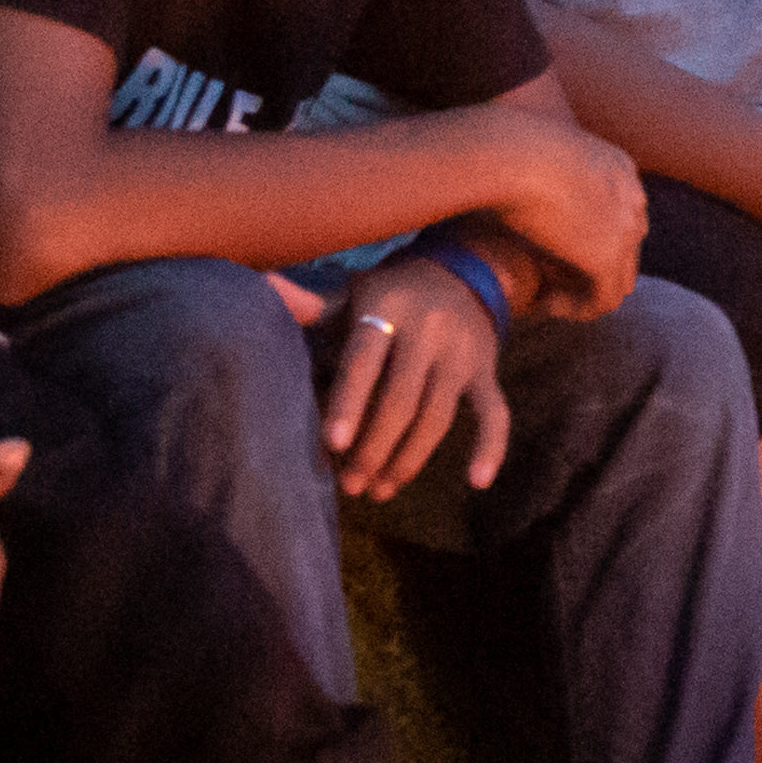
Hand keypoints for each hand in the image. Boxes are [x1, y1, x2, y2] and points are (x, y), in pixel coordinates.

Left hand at [319, 250, 513, 500]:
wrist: (461, 271)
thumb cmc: (389, 293)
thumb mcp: (352, 293)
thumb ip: (312, 305)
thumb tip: (266, 290)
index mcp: (389, 308)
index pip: (366, 361)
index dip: (350, 402)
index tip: (334, 445)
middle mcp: (430, 331)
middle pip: (402, 400)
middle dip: (375, 448)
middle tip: (350, 485)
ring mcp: (463, 355)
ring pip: (437, 417)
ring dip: (408, 459)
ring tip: (380, 490)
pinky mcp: (487, 373)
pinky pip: (495, 413)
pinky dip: (491, 447)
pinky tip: (477, 483)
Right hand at [478, 110, 652, 319]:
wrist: (511, 155)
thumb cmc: (508, 148)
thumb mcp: (541, 153)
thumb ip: (549, 170)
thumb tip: (532, 174)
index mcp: (622, 170)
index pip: (620, 217)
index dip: (589, 239)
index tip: (552, 250)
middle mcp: (634, 198)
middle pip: (625, 248)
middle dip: (592, 268)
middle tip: (549, 278)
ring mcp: (626, 229)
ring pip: (618, 278)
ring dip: (586, 292)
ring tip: (548, 297)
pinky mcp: (607, 257)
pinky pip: (604, 299)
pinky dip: (579, 308)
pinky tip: (547, 305)